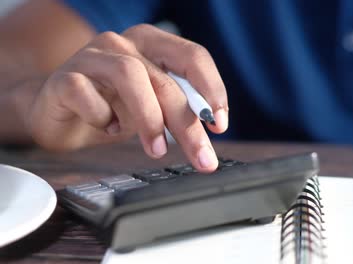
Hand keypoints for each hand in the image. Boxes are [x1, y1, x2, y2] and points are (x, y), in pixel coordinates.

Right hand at [22, 24, 227, 172]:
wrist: (60, 114)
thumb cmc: (112, 108)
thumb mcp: (152, 106)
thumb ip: (177, 110)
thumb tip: (210, 133)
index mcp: (151, 44)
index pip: (192, 56)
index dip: (211, 89)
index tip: (220, 124)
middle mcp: (122, 44)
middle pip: (164, 79)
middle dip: (187, 123)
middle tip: (201, 157)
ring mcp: (91, 57)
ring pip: (129, 75)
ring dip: (149, 118)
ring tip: (156, 149)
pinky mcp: (64, 78)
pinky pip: (85, 93)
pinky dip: (101, 115)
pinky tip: (106, 128)